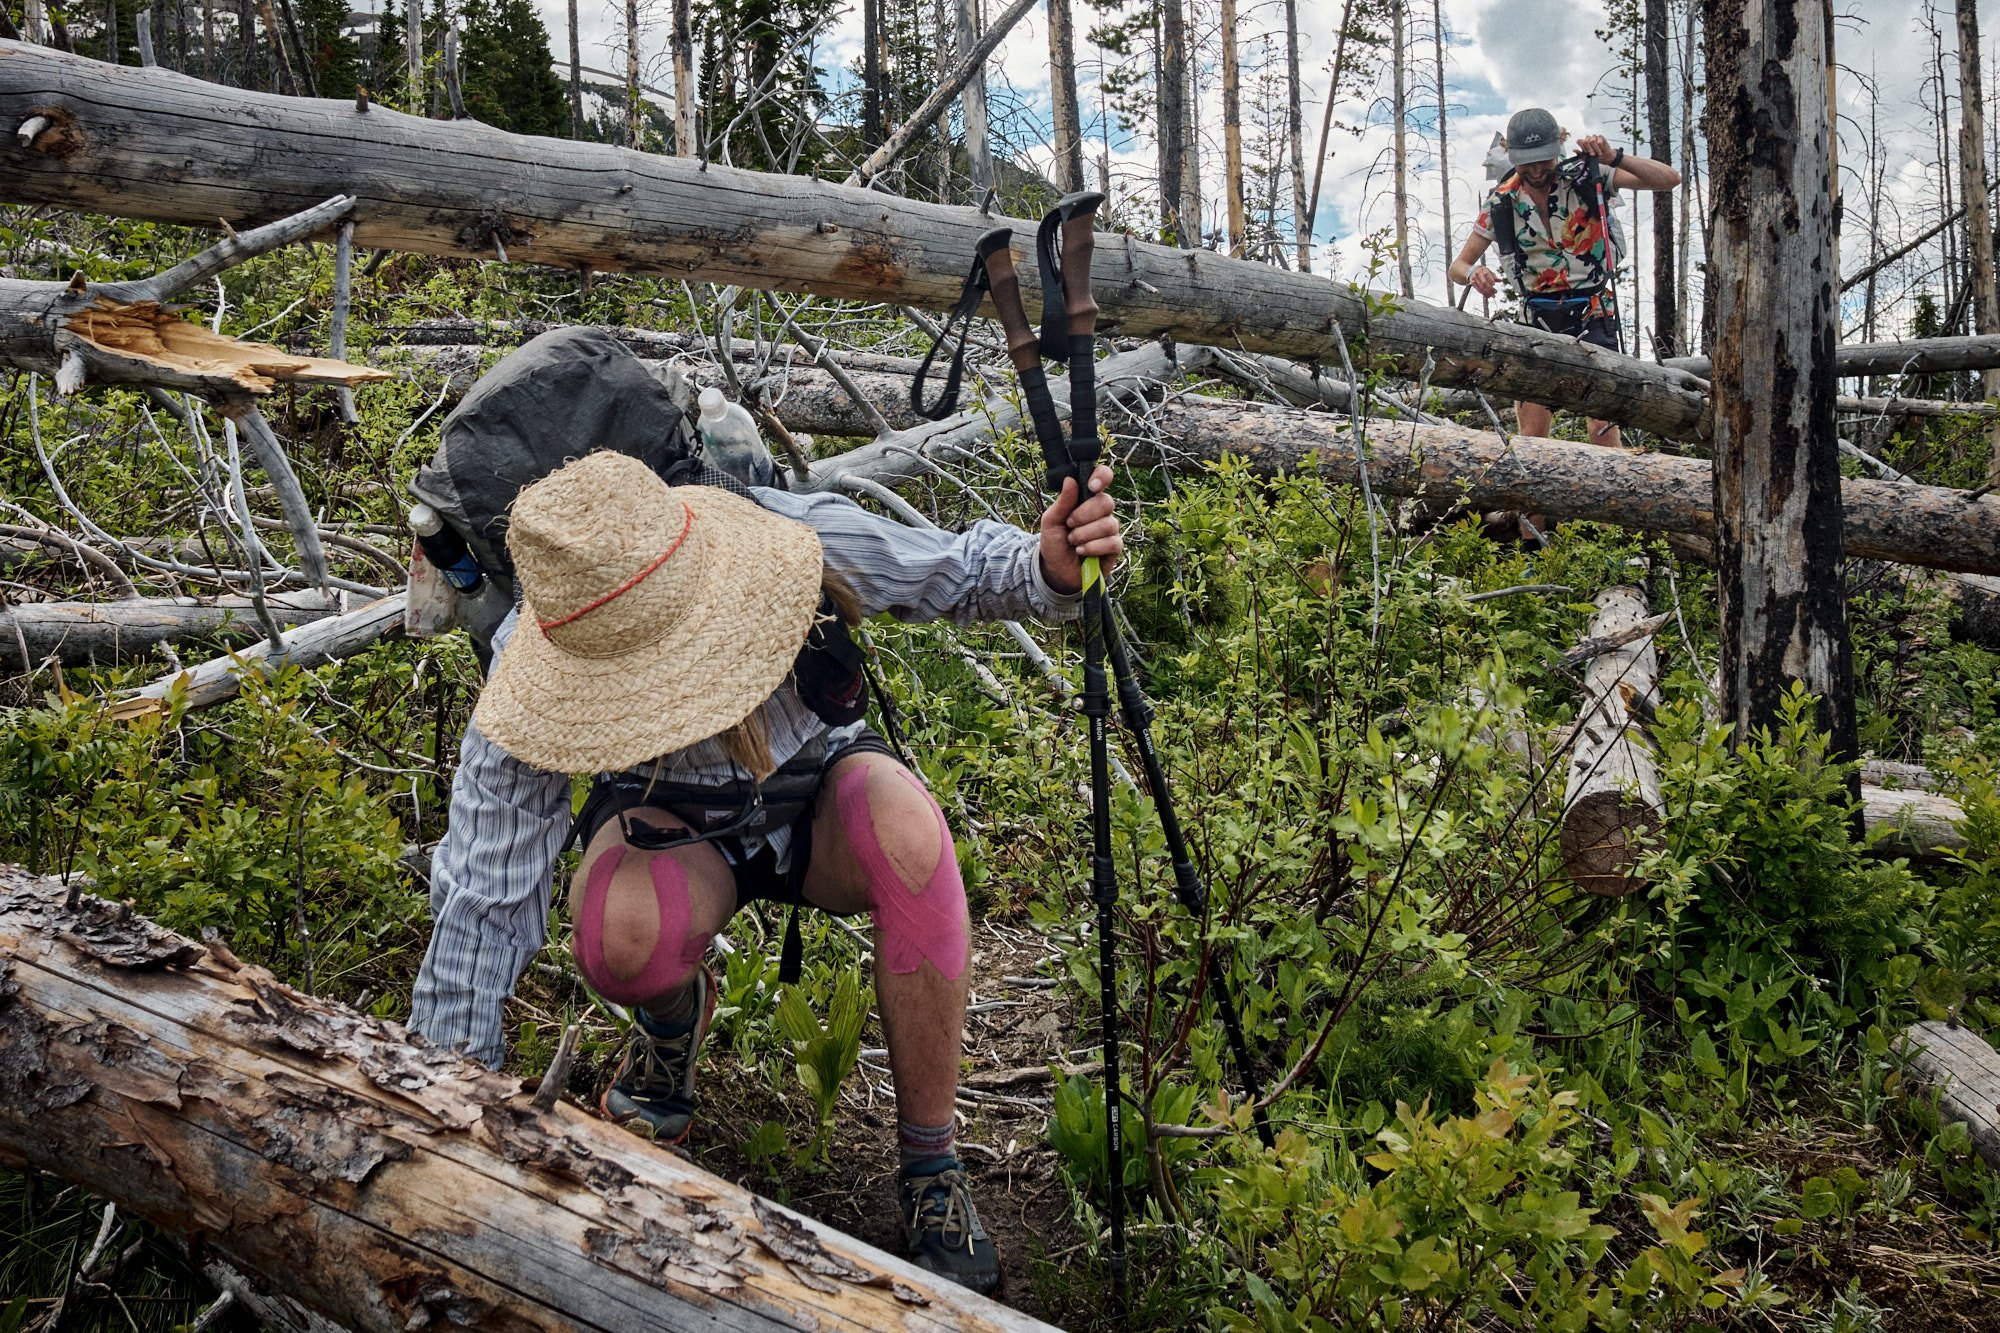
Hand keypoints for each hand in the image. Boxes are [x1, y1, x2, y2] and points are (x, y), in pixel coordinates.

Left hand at [1038, 463, 1122, 594]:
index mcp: (1086, 499)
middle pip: (1106, 502)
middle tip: (1070, 524)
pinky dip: (1093, 547)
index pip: (1102, 478)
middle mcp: (1101, 511)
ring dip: (1085, 534)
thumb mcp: (1051, 521)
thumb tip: (1070, 480)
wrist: (1056, 571)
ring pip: (1108, 524)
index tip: (1092, 486)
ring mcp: (1110, 529)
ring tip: (1073, 542)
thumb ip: (1062, 502)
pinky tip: (1082, 551)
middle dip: (1084, 515)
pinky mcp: (1114, 547)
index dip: (1102, 477)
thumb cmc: (1054, 543)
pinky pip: (1112, 542)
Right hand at [1468, 266, 1499, 297]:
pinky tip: (1487, 296)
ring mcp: (1474, 279)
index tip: (1494, 284)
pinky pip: (1478, 290)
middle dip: (1490, 288)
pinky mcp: (1472, 284)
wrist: (1471, 270)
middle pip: (1484, 282)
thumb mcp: (1488, 271)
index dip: (1490, 280)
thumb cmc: (1482, 271)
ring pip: (1481, 287)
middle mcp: (1478, 274)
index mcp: (1483, 269)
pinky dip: (1483, 294)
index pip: (1487, 275)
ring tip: (1492, 295)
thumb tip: (1500, 280)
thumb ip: (1494, 276)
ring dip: (1487, 292)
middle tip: (1495, 292)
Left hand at [1575, 134, 1612, 161]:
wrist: (1605, 157)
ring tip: (1598, 153)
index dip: (1582, 147)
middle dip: (1589, 149)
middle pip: (1586, 141)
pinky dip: (1600, 147)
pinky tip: (1601, 149)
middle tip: (1593, 154)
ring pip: (1592, 141)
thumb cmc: (1595, 157)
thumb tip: (1574, 150)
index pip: (1579, 141)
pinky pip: (1599, 141)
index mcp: (1583, 143)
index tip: (1586, 152)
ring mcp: (1594, 137)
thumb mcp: (1586, 157)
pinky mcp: (1601, 137)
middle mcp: (1588, 139)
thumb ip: (1580, 153)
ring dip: (1595, 148)